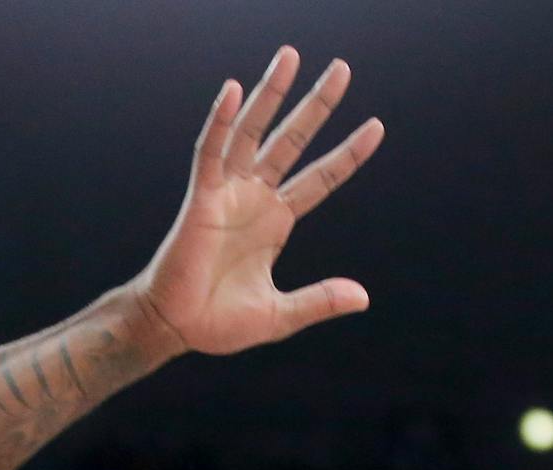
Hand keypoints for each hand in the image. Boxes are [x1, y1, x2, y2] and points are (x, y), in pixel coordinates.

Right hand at [129, 47, 385, 355]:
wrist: (176, 329)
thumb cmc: (219, 323)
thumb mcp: (280, 315)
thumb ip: (319, 300)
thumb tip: (363, 298)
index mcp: (276, 221)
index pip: (321, 178)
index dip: (348, 154)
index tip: (376, 127)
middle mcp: (255, 198)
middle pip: (293, 141)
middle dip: (317, 106)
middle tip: (343, 69)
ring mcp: (228, 193)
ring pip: (253, 132)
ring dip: (271, 95)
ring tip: (291, 57)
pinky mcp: (200, 198)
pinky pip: (210, 151)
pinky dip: (220, 122)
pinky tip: (234, 91)